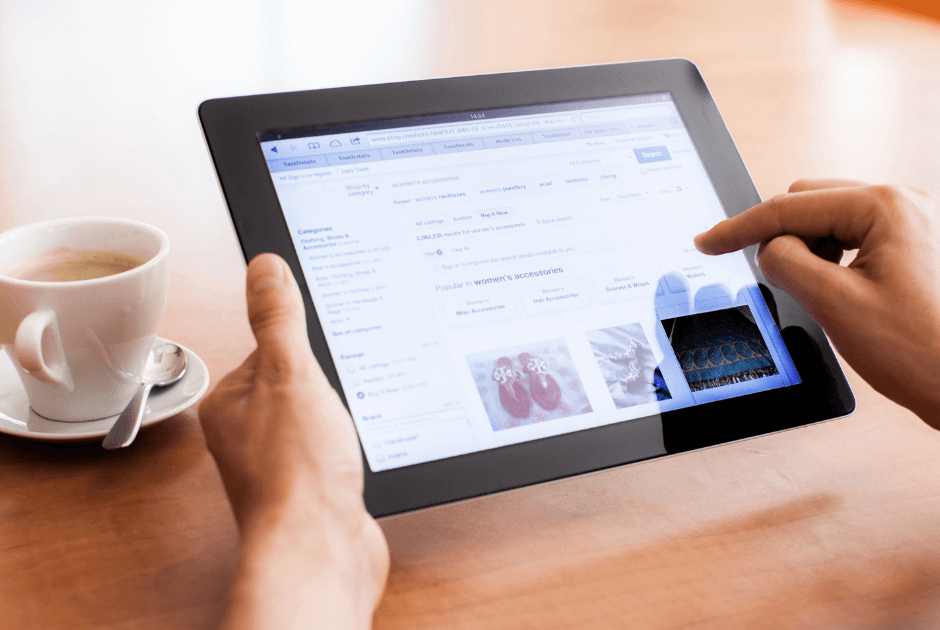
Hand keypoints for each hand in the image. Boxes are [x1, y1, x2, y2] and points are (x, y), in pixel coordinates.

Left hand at [199, 254, 388, 629]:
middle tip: (343, 392)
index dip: (305, 344)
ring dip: (341, 415)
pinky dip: (348, 444)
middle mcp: (249, 432)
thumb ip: (279, 320)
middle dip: (328, 382)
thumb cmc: (295, 474)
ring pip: (318, 414)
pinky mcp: (311, 484)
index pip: (268, 347)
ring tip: (347, 427)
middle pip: (297, 380)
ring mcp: (280, 461)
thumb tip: (264, 266)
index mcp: (230, 401)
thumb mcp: (291, 376)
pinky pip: (333, 446)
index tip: (327, 346)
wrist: (321, 549)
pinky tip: (354, 453)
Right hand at [694, 179, 939, 428]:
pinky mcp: (918, 246)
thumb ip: (786, 263)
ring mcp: (915, 223)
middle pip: (810, 202)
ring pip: (832, 220)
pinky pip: (856, 237)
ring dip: (809, 250)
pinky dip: (833, 258)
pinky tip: (838, 291)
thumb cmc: (926, 352)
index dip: (738, 228)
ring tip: (820, 293)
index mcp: (886, 207)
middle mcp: (905, 204)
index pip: (789, 207)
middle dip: (782, 237)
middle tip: (773, 279)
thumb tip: (767, 248)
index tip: (707, 242)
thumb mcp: (835, 304)